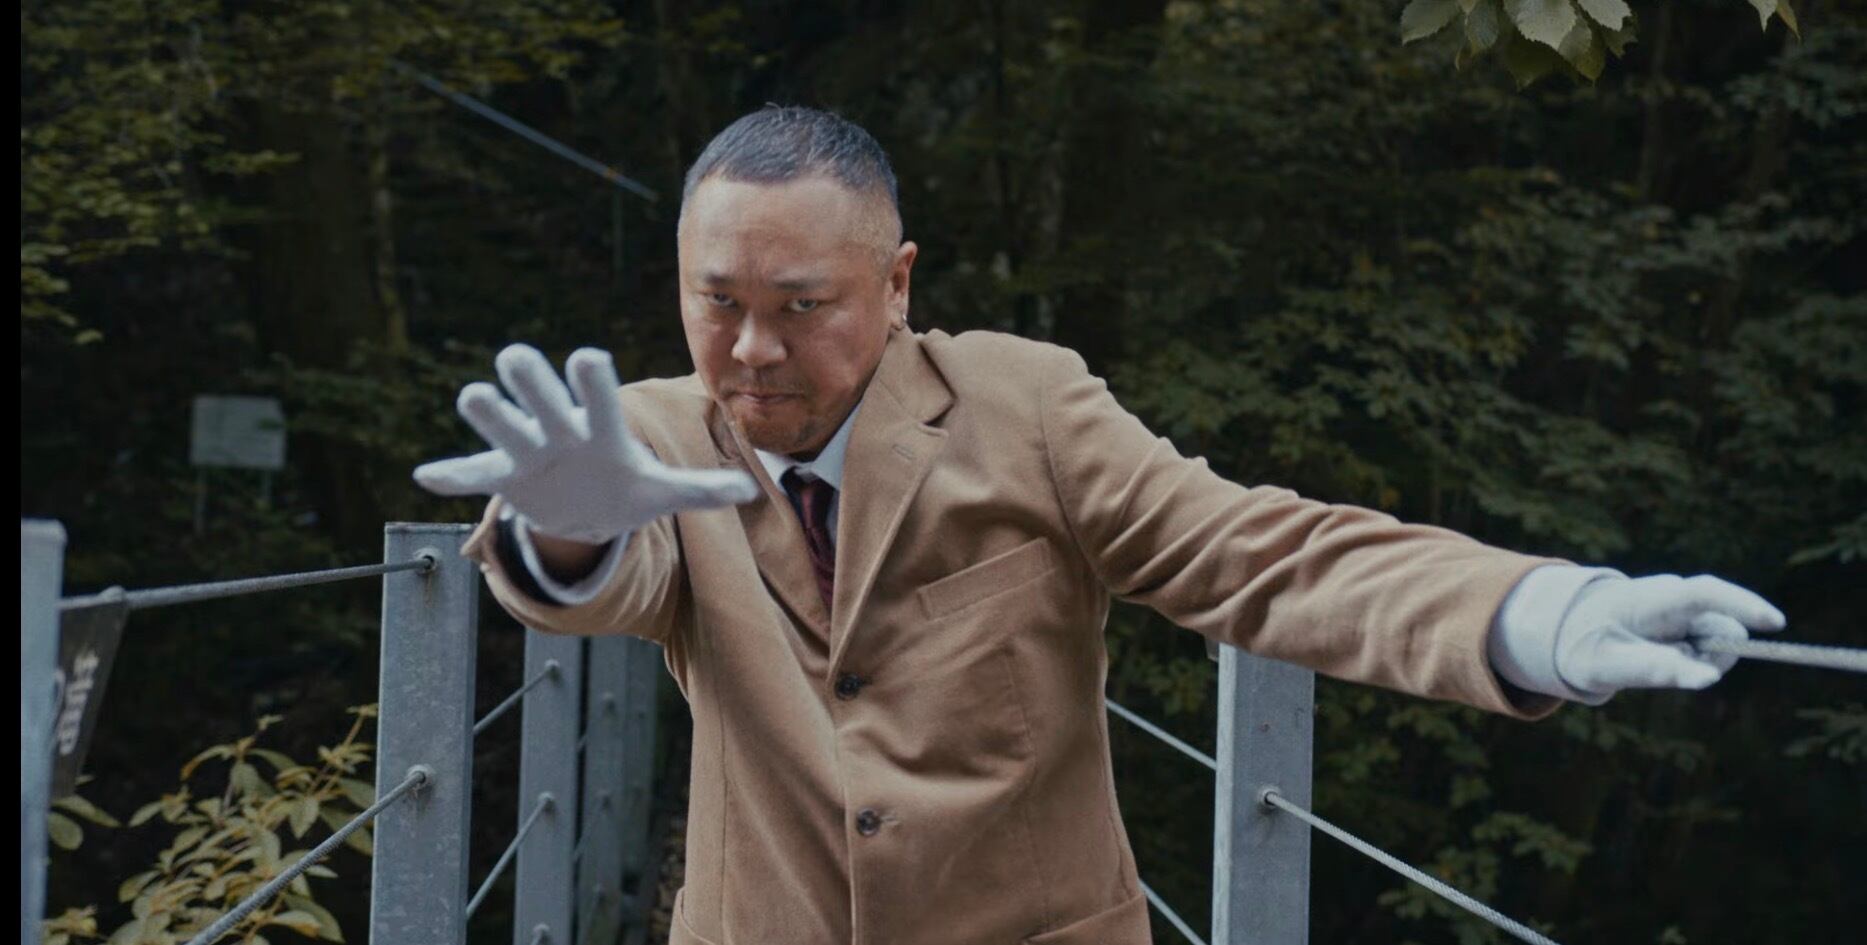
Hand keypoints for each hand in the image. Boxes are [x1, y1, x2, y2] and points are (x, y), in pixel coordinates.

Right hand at [413, 344, 760, 542]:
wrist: (587, 507)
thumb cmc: (627, 487)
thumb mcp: (663, 493)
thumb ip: (701, 490)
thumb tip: (749, 493)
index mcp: (600, 431)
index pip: (599, 399)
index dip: (593, 382)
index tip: (587, 358)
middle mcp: (561, 432)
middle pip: (545, 399)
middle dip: (534, 382)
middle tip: (516, 355)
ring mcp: (529, 453)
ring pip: (505, 428)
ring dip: (489, 415)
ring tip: (472, 396)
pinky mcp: (505, 477)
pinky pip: (473, 477)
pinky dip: (451, 478)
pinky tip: (426, 475)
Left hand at [1555, 574, 1785, 698]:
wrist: (1572, 627)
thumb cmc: (1587, 645)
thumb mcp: (1608, 665)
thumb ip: (1655, 670)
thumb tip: (1709, 679)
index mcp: (1651, 598)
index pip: (1705, 593)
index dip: (1743, 604)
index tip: (1776, 623)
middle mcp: (1675, 595)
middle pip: (1725, 629)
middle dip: (1712, 656)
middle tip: (1667, 667)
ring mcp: (1685, 606)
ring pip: (1721, 642)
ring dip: (1699, 661)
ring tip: (1654, 659)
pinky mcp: (1691, 619)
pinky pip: (1710, 648)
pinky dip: (1694, 661)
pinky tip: (1664, 656)